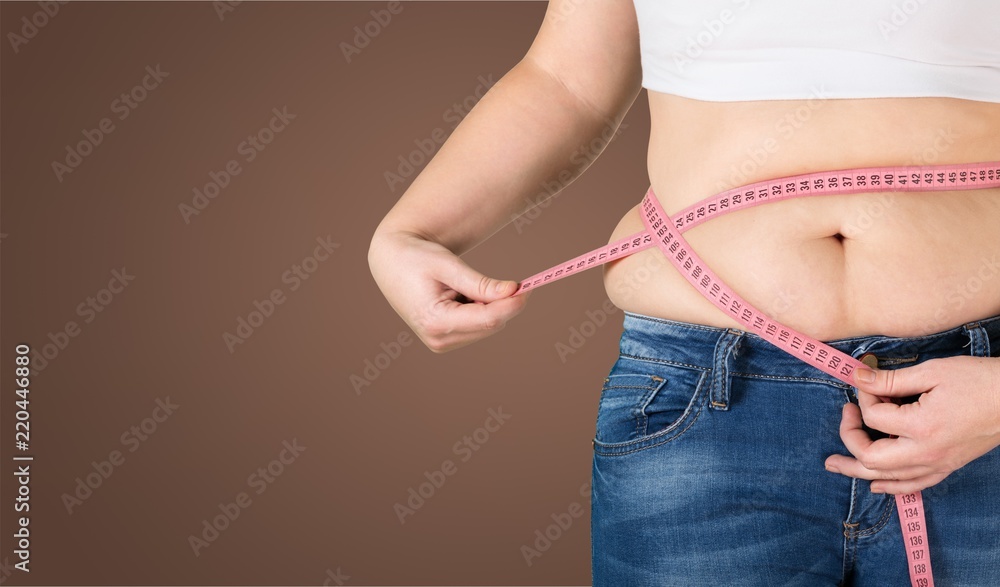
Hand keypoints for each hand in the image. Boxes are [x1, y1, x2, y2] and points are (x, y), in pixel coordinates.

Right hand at [367, 230, 530, 352]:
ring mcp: (441, 343)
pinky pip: (477, 326)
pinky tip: (460, 295)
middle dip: (504, 304)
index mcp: (435, 321)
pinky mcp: (444, 341)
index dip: (512, 304)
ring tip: (463, 285)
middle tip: (513, 282)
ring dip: (489, 306)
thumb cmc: (415, 258)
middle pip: (491, 324)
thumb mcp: (447, 265)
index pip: (488, 318)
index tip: (528, 288)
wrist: (390, 262)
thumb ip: (480, 283)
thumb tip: (512, 291)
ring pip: (487, 327)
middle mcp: (438, 339)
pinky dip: (479, 309)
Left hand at [824, 355, 999, 493]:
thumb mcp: (932, 372)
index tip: (866, 380)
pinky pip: (913, 485)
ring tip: (834, 464)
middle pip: (870, 458)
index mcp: (921, 427)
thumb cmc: (979, 381)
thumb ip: (890, 380)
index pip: (874, 418)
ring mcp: (937, 464)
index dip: (863, 397)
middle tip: (845, 415)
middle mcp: (926, 452)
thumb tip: (857, 378)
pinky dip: (890, 485)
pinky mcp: (947, 467)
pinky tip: (875, 484)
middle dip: (848, 437)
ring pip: (887, 477)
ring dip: (857, 470)